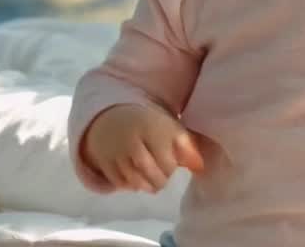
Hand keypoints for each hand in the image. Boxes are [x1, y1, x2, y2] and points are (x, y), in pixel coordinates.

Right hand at [82, 104, 204, 192]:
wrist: (112, 119)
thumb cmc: (149, 127)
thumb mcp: (170, 128)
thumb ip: (187, 146)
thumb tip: (199, 167)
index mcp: (152, 127)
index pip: (166, 160)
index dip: (171, 167)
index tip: (172, 164)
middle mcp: (132, 139)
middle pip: (150, 172)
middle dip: (160, 180)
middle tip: (162, 178)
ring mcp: (116, 151)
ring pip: (135, 181)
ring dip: (146, 185)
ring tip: (151, 180)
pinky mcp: (104, 162)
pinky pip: (120, 183)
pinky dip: (130, 185)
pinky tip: (136, 178)